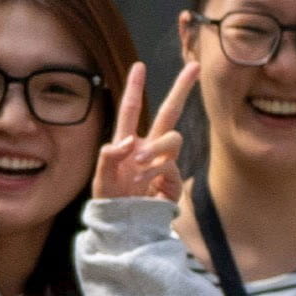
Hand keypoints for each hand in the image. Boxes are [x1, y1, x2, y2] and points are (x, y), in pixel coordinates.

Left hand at [95, 60, 197, 204]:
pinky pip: (170, 166)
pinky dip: (154, 174)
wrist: (126, 229)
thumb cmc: (112, 203)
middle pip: (168, 113)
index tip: (139, 66)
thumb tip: (129, 140)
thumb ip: (108, 159)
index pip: (131, 110)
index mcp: (127, 144)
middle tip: (195, 66)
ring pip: (172, 140)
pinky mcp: (174, 180)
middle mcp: (147, 149)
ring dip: (155, 149)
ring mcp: (162, 163)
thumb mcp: (101, 181)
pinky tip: (143, 186)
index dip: (134, 88)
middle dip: (181, 89)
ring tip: (138, 166)